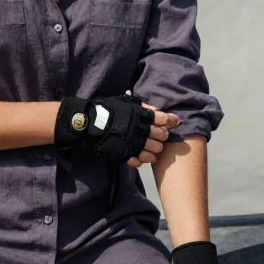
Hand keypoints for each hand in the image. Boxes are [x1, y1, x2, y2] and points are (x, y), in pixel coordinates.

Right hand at [54, 93, 179, 166]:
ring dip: (155, 150)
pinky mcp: (125, 154)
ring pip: (154, 151)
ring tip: (151, 148)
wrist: (89, 123)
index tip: (174, 122)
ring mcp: (133, 143)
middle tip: (159, 135)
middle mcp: (140, 130)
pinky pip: (139, 160)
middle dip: (162, 136)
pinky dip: (141, 160)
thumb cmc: (107, 109)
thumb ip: (142, 106)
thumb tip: (156, 110)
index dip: (171, 121)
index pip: (164, 119)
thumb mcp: (126, 103)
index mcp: (141, 116)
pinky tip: (140, 157)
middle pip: (162, 136)